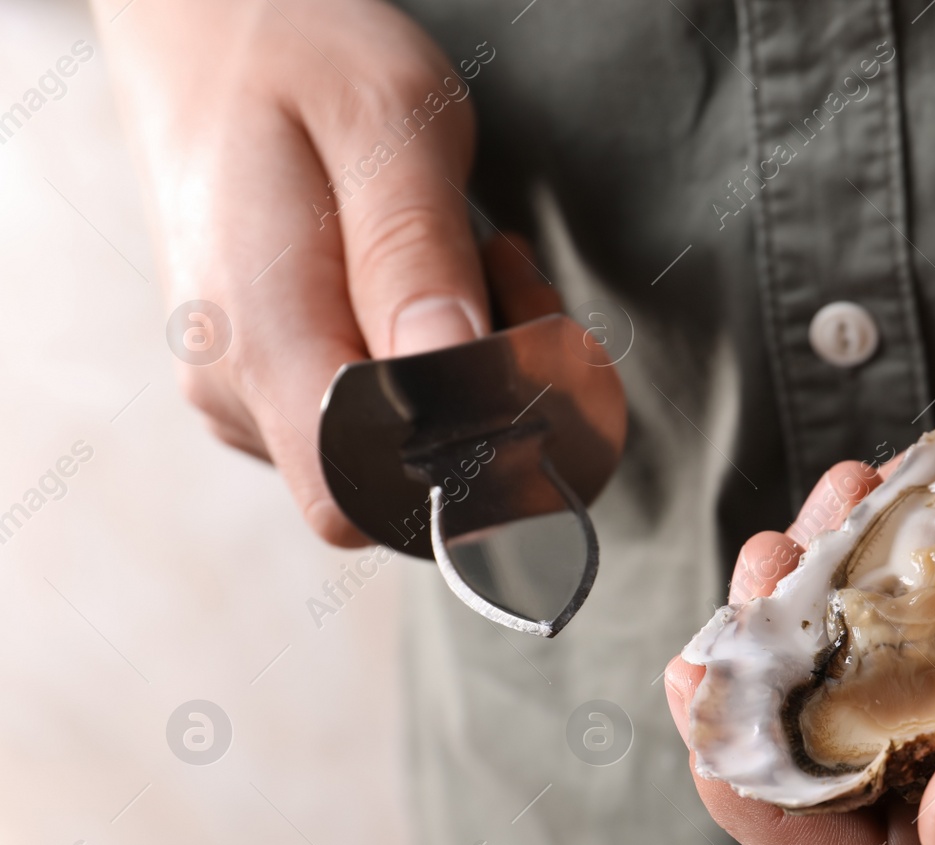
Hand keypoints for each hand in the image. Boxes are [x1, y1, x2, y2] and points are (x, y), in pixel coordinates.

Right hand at [95, 0, 557, 542]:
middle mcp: (235, 388)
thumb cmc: (300, 53)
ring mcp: (241, 390)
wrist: (205, 22)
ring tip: (469, 252)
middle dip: (487, 393)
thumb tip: (452, 390)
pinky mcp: (262, 379)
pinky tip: (431, 275)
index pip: (364, 496)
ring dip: (468, 366)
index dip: (466, 459)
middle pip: (397, 472)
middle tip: (508, 270)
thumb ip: (417, 261)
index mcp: (256, 337)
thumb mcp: (389, 125)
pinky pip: (370, 411)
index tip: (520, 345)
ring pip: (393, 444)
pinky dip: (429, 357)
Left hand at [665, 47, 934, 844]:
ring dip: (814, 610)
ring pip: (879, 690)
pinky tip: (881, 478)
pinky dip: (869, 552)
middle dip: (773, 694)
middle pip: (857, 786)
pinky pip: (922, 609)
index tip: (717, 688)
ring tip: (829, 505)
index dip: (776, 809)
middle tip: (770, 566)